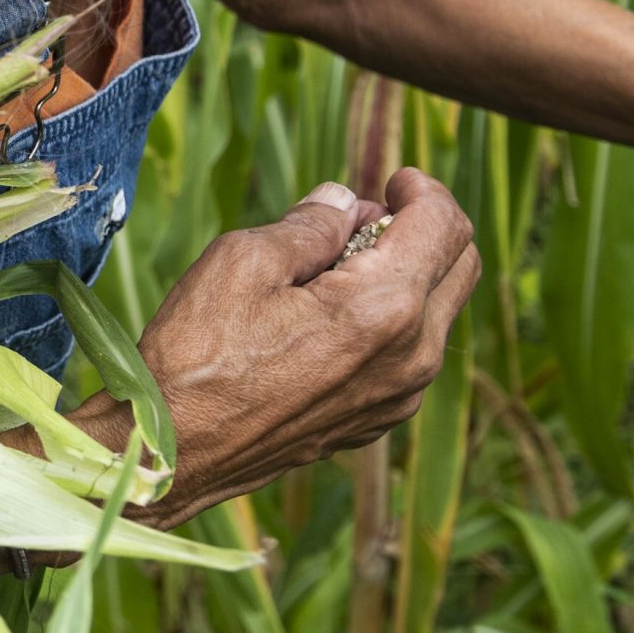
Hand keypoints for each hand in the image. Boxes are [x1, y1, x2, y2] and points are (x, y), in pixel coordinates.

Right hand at [126, 167, 479, 526]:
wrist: (173, 452)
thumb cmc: (196, 356)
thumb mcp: (241, 261)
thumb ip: (308, 226)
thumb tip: (344, 204)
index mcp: (384, 308)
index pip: (445, 225)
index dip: (423, 189)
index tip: (394, 180)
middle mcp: (411, 356)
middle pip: (460, 266)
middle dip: (425, 228)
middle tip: (364, 218)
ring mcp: (398, 396)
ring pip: (439, 312)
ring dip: (406, 275)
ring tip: (334, 267)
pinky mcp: (376, 420)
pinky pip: (410, 354)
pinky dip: (390, 320)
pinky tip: (328, 317)